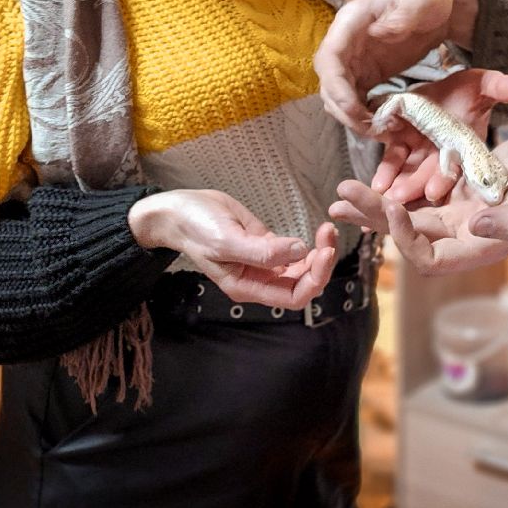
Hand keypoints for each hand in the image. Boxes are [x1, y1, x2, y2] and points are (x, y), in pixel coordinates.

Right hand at [128, 189, 337, 308]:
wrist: (178, 211)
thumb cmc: (196, 228)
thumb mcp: (227, 241)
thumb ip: (262, 251)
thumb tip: (299, 251)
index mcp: (248, 287)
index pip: (293, 296)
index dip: (314, 278)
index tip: (324, 251)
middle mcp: (259, 279)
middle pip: (302, 283)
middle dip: (321, 264)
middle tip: (328, 234)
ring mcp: (263, 262)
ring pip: (302, 267)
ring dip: (318, 252)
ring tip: (326, 230)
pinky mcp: (265, 244)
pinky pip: (293, 251)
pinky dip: (309, 244)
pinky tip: (317, 231)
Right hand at [315, 0, 479, 132]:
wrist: (441, 4)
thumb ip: (403, 14)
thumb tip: (379, 33)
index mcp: (351, 22)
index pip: (329, 58)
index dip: (336, 87)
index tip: (353, 110)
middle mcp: (346, 43)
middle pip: (329, 84)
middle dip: (346, 111)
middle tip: (375, 130)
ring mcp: (354, 61)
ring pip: (339, 97)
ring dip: (355, 119)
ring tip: (386, 132)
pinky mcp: (367, 75)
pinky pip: (357, 101)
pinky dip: (367, 116)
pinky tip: (388, 126)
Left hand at [328, 121, 507, 274]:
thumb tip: (475, 226)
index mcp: (486, 245)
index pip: (433, 258)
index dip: (407, 240)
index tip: (392, 209)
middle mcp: (468, 235)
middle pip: (410, 237)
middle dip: (375, 219)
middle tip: (339, 197)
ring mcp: (462, 213)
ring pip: (408, 217)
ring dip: (375, 208)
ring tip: (342, 194)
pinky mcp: (460, 189)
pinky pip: (418, 195)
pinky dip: (394, 189)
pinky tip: (370, 179)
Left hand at [372, 68, 507, 202]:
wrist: (446, 87)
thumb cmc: (469, 89)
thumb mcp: (483, 84)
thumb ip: (497, 87)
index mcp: (466, 146)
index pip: (458, 165)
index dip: (446, 177)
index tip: (433, 191)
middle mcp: (444, 154)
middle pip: (430, 173)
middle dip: (416, 187)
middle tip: (399, 199)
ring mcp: (422, 151)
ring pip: (410, 171)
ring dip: (399, 184)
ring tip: (385, 195)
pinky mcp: (402, 143)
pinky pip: (394, 159)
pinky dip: (387, 171)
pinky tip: (378, 183)